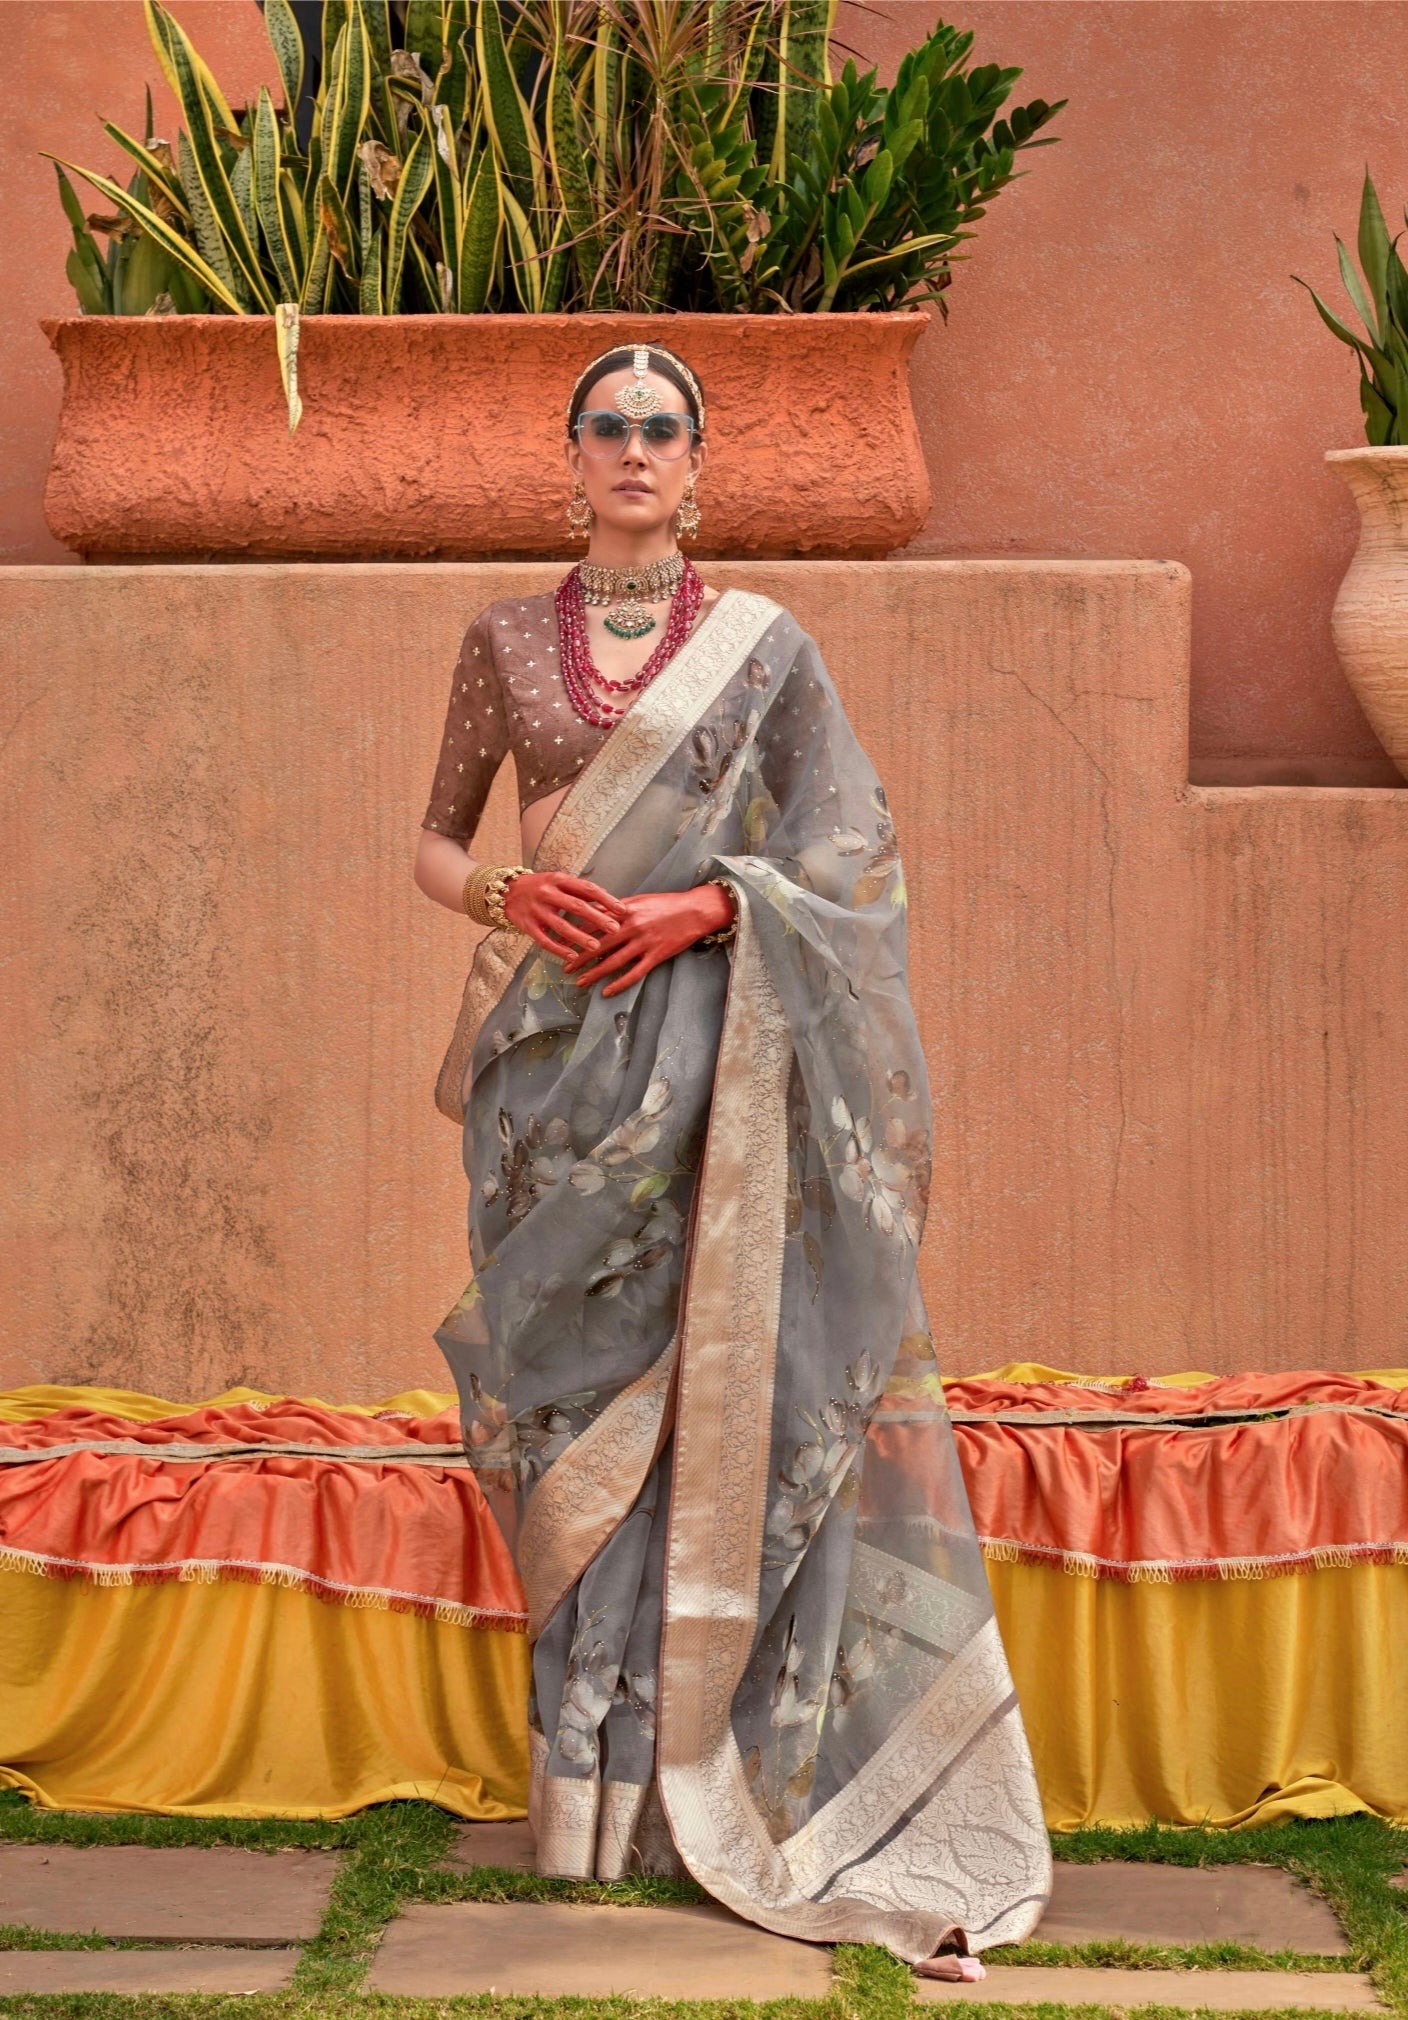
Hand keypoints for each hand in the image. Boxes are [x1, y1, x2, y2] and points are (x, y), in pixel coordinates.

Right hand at [502, 870, 627, 962]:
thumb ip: (578, 892)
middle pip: (576, 907)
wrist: (504, 891)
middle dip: (597, 919)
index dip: (606, 899)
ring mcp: (536, 910)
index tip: (622, 910)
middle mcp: (547, 893)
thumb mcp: (557, 881)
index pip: (587, 888)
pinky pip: (545, 940)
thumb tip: (607, 905)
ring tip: (596, 946)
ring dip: (580, 937)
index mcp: (558, 879)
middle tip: (615, 929)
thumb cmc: (539, 887)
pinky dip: (559, 950)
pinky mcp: (527, 926)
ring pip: (561, 926)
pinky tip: (572, 957)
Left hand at [563, 883, 735, 998]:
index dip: (575, 933)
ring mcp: (644, 942)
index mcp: (625, 911)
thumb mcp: (639, 900)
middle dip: (580, 957)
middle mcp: (632, 926)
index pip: (594, 923)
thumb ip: (618, 908)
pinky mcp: (656, 955)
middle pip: (599, 945)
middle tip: (565, 967)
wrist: (695, 910)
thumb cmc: (667, 904)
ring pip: (613, 961)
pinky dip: (619, 984)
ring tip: (581, 981)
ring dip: (595, 973)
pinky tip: (607, 992)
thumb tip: (597, 913)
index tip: (562, 942)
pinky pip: (634, 973)